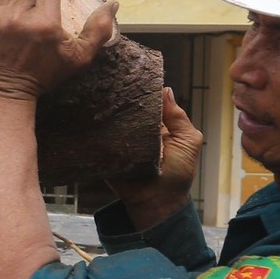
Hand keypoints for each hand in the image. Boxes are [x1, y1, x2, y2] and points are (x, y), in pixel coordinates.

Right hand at [105, 88, 204, 229]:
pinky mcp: (106, 151)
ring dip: (107, 114)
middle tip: (113, 85)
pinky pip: (98, 138)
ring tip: (100, 101)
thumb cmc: (178, 173)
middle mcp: (137, 128)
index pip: (148, 100)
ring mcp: (120, 139)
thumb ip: (178, 117)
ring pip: (110, 120)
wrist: (157, 202)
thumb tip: (166, 89)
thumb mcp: (188, 141)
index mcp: (157, 123)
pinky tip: (91, 120)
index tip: (134, 76)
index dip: (143, 89)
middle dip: (122, 99)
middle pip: (127, 107)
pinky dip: (96, 131)